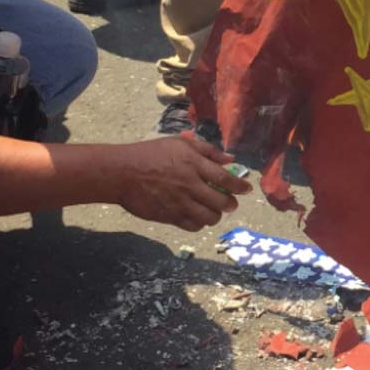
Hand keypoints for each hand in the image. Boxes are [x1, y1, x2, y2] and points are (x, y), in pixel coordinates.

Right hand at [112, 136, 251, 231]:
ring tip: (214, 211)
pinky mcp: (169, 216)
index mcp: (194, 164)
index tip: (247, 189)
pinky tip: (198, 217)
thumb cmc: (150, 154)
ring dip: (216, 216)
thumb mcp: (179, 144)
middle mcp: (190, 185)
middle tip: (230, 203)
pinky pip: (192, 226)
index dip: (241, 186)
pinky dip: (199, 223)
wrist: (121, 173)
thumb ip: (207, 151)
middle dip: (230, 204)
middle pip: (222, 202)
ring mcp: (179, 202)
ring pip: (209, 217)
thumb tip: (231, 159)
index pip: (226, 179)